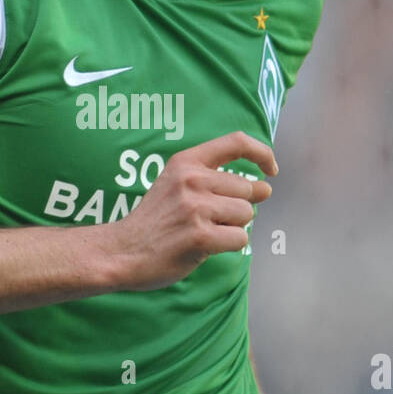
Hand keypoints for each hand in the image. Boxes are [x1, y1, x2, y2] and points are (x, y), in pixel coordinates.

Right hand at [108, 131, 276, 290]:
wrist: (122, 251)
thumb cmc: (155, 222)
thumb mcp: (178, 187)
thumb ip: (221, 184)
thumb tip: (267, 188)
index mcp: (186, 161)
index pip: (237, 142)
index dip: (262, 153)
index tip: (271, 170)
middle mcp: (191, 179)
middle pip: (247, 189)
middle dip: (238, 209)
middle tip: (208, 220)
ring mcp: (196, 207)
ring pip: (246, 215)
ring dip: (232, 228)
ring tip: (202, 232)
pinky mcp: (200, 235)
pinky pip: (240, 238)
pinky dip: (229, 246)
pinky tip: (204, 246)